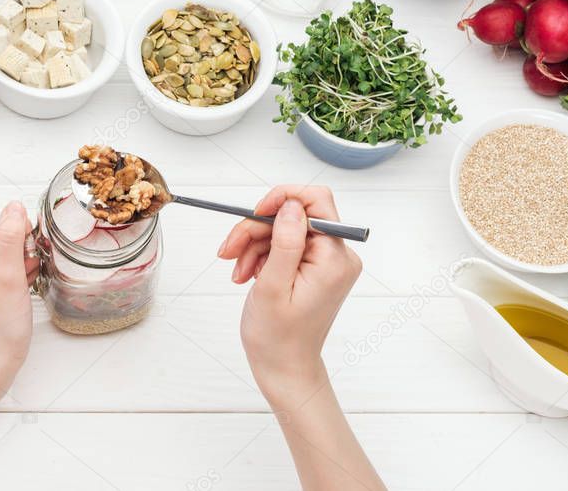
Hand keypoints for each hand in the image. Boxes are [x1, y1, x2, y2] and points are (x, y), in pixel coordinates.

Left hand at [0, 201, 37, 392]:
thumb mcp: (9, 278)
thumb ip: (11, 238)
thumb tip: (15, 206)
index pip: (9, 225)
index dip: (25, 246)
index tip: (24, 271)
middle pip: (10, 235)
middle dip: (25, 256)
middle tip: (21, 284)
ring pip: (14, 250)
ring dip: (25, 267)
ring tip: (18, 291)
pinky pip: (10, 263)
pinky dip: (21, 276)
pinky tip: (18, 293)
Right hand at [218, 186, 361, 406]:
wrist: (283, 368)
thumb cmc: (277, 337)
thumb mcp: (273, 285)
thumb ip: (285, 241)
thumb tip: (291, 205)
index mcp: (335, 259)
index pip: (316, 202)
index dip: (282, 199)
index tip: (254, 214)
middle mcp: (338, 256)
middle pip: (293, 216)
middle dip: (257, 229)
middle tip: (229, 250)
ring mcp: (327, 262)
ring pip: (284, 229)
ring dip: (254, 245)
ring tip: (237, 271)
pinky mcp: (315, 268)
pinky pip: (285, 245)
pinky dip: (261, 255)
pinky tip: (247, 274)